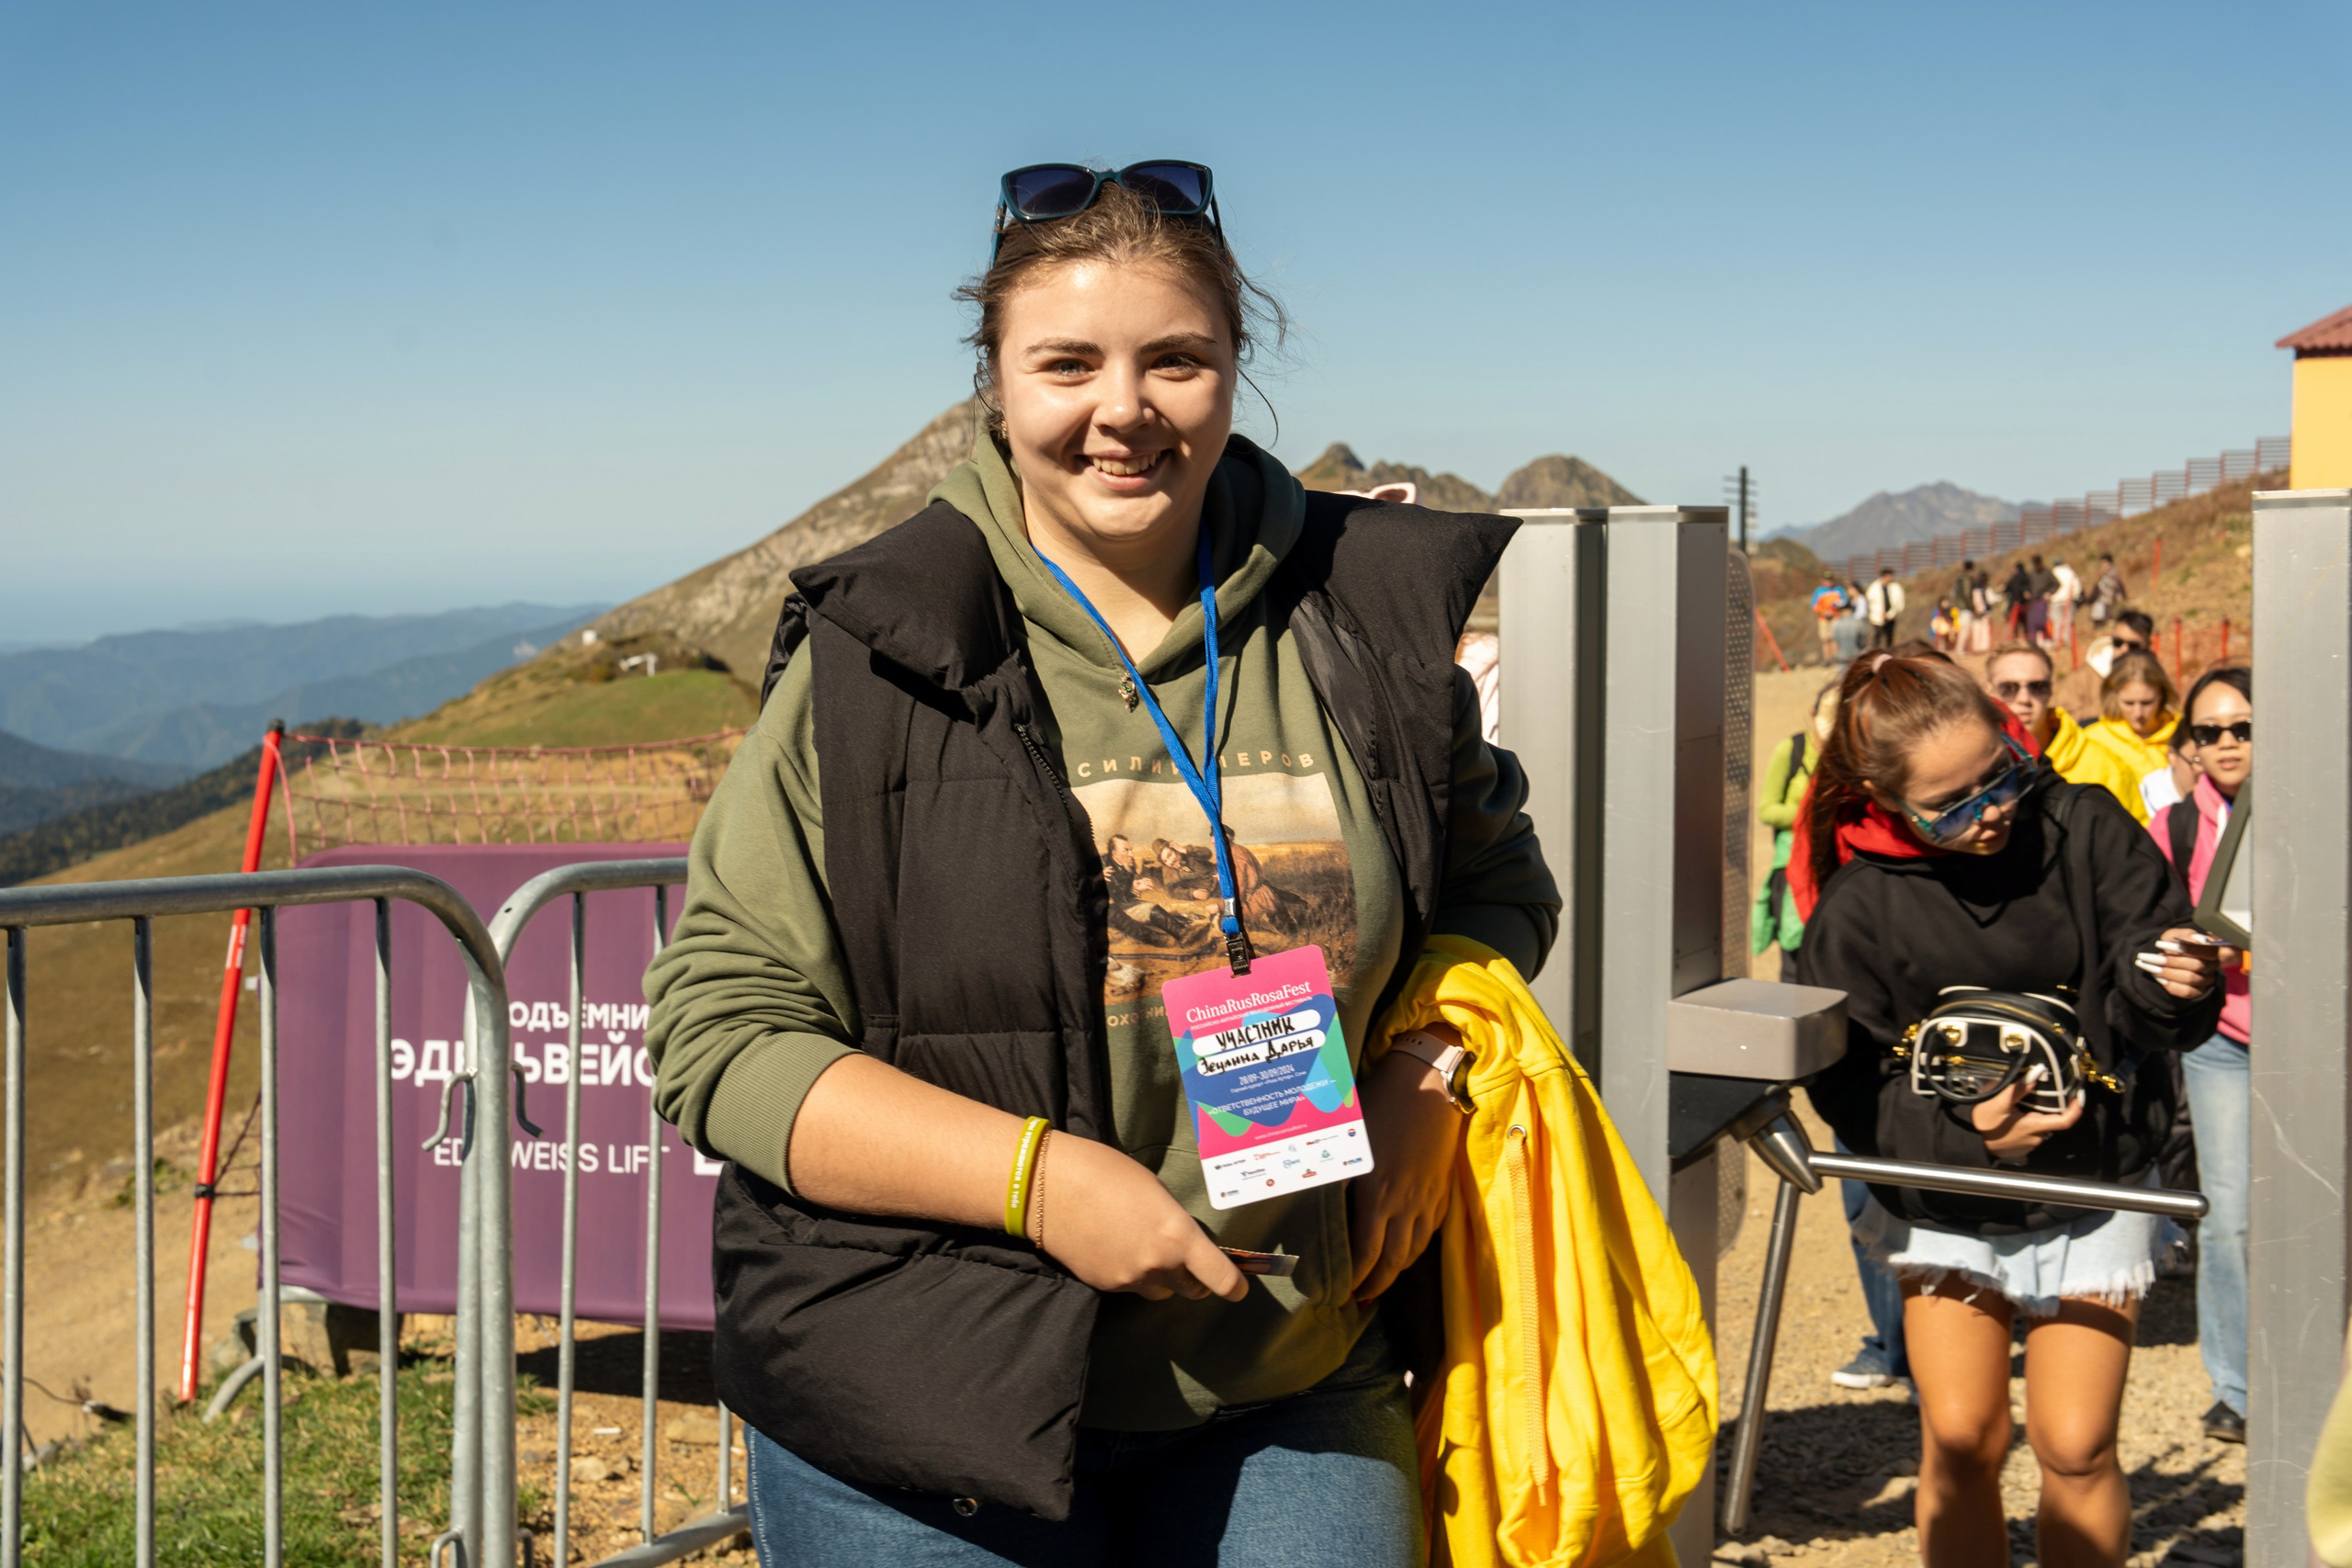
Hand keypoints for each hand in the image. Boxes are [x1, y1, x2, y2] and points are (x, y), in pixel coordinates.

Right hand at [1032, 1134, 1245, 1302]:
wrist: (1048, 1187)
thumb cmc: (1105, 1172)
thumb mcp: (1154, 1190)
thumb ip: (1174, 1222)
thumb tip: (1182, 1239)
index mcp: (1177, 1236)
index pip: (1219, 1278)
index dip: (1233, 1286)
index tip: (1238, 1289)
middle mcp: (1157, 1265)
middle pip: (1192, 1290)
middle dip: (1194, 1279)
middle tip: (1186, 1260)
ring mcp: (1128, 1280)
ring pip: (1159, 1291)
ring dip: (1161, 1278)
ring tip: (1142, 1248)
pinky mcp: (1104, 1286)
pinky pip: (1130, 1288)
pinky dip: (1131, 1275)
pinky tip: (1114, 1248)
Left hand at [1348, 1026, 1468, 1305]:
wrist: (1430, 1084)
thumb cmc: (1380, 1103)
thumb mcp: (1347, 1138)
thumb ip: (1329, 1172)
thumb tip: (1303, 1192)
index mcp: (1376, 1193)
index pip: (1365, 1255)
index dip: (1352, 1281)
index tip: (1337, 1293)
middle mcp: (1404, 1205)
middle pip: (1391, 1264)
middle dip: (1372, 1288)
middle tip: (1355, 1301)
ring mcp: (1427, 1201)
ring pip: (1413, 1253)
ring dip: (1393, 1274)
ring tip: (1377, 1285)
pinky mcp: (1442, 1193)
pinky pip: (1429, 1234)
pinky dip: (1414, 1252)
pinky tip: (1403, 1255)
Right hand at [1970, 1065, 2083, 1159]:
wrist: (1972, 1144)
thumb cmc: (1984, 1124)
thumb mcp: (1998, 1103)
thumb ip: (2019, 1089)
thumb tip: (2037, 1073)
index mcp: (2034, 1126)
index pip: (2065, 1120)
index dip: (2076, 1109)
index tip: (2079, 1096)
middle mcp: (2037, 1138)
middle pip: (2052, 1121)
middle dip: (2048, 1109)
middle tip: (2037, 1096)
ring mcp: (2030, 1145)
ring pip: (2041, 1128)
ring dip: (2036, 1117)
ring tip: (2021, 1107)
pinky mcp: (2023, 1149)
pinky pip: (2032, 1135)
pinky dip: (2028, 1125)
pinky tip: (2014, 1120)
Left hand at [2145, 928, 2239, 999]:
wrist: (2166, 956)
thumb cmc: (2174, 943)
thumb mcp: (2175, 934)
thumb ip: (2184, 935)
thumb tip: (2194, 939)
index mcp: (2212, 950)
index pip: (2208, 951)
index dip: (2190, 948)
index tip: (2165, 944)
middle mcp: (2212, 966)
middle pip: (2197, 965)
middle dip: (2171, 961)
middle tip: (2150, 957)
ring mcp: (2206, 980)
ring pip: (2190, 978)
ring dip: (2167, 972)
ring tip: (2150, 966)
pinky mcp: (2198, 991)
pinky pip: (2187, 992)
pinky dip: (2171, 985)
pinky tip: (2157, 977)